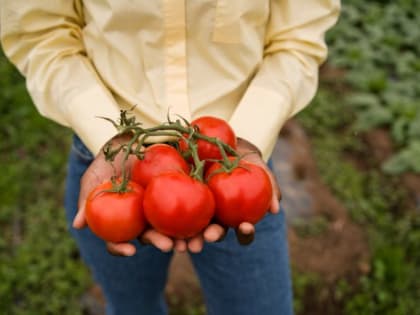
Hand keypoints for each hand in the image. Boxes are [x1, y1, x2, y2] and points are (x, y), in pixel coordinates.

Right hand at [71, 135, 229, 254]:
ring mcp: (170, 205)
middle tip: (173, 246)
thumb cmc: (111, 158)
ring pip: (182, 225)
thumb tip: (78, 225)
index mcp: (129, 219)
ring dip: (194, 235)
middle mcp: (151, 217)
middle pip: (158, 236)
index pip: (124, 239)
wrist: (134, 137)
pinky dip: (209, 211)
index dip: (124, 247)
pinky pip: (199, 201)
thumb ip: (88, 197)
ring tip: (202, 239)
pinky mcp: (189, 189)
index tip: (130, 250)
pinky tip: (218, 217)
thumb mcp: (96, 174)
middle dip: (166, 243)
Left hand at [173, 137, 281, 248]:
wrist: (221, 141)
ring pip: (190, 228)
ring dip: (184, 237)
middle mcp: (216, 217)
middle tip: (205, 239)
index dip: (245, 232)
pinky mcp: (179, 196)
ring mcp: (197, 208)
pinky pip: (171, 210)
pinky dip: (165, 220)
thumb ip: (269, 184)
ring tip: (179, 243)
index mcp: (236, 215)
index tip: (245, 226)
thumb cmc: (244, 158)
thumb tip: (275, 210)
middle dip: (207, 238)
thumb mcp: (259, 167)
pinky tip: (159, 223)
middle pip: (213, 233)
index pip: (243, 230)